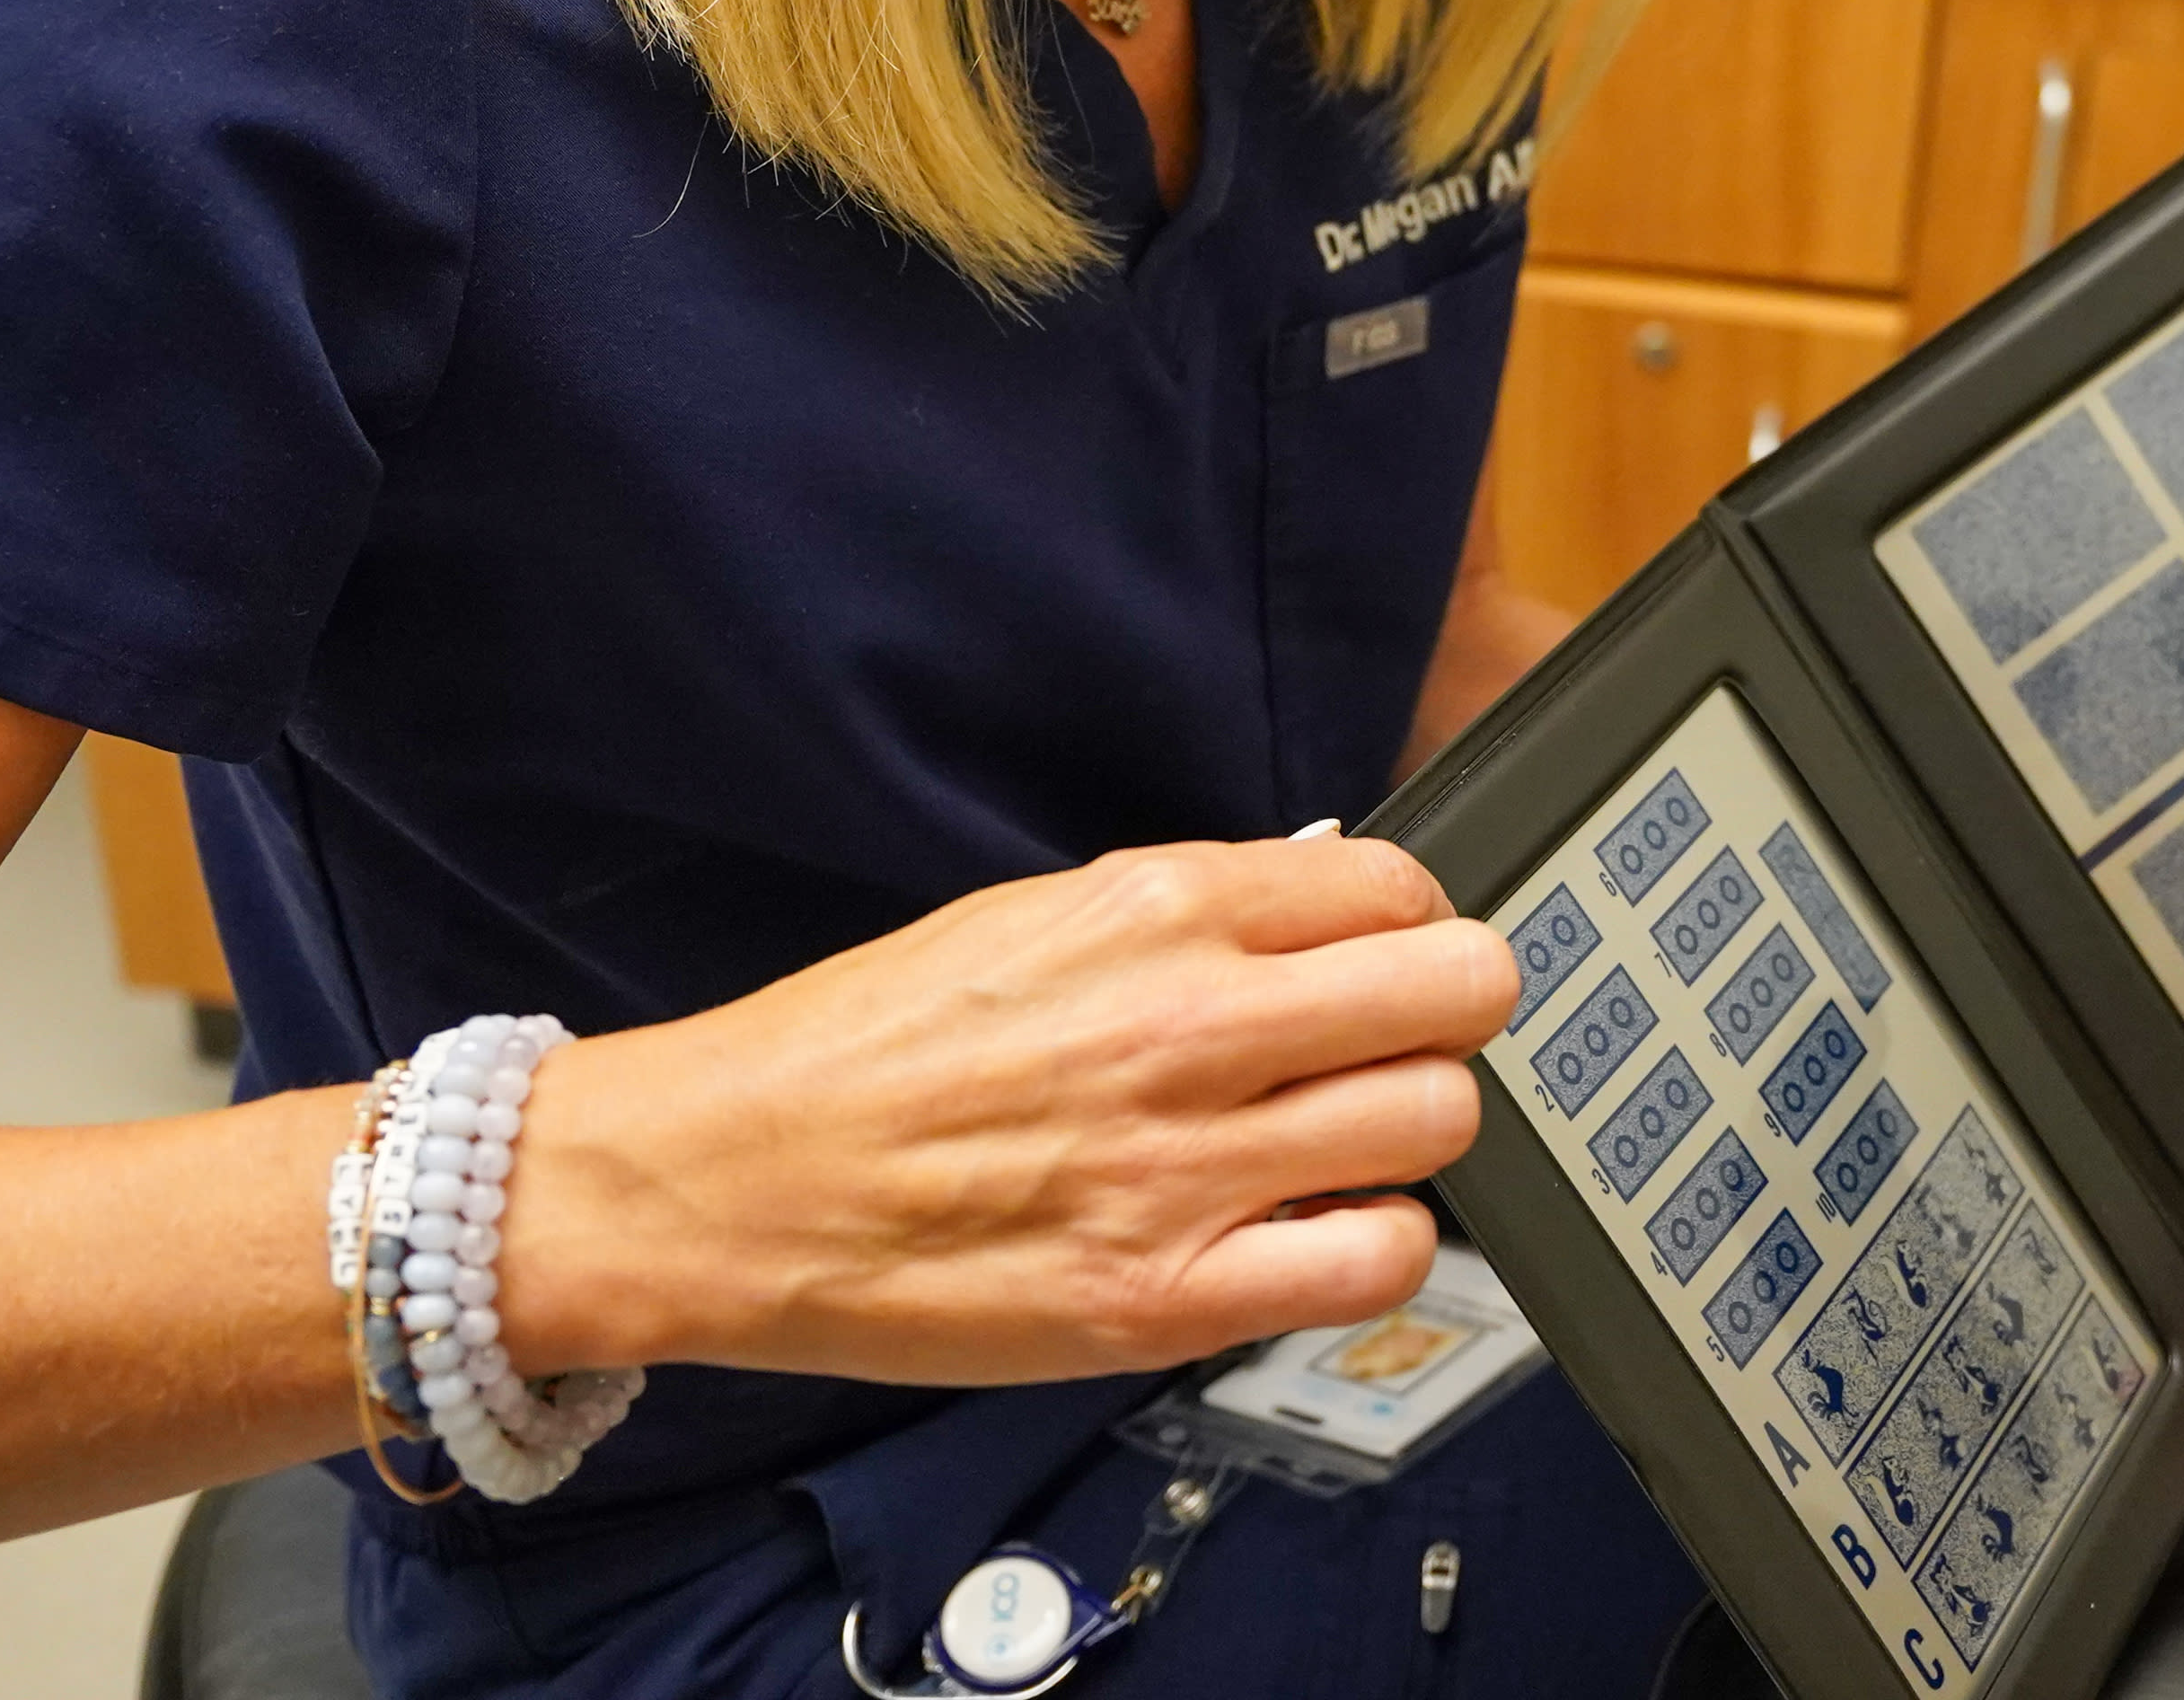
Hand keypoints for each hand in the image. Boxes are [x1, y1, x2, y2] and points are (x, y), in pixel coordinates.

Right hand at [494, 834, 1513, 1385]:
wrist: (723, 1179)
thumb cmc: (863, 1049)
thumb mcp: (1035, 917)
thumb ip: (1188, 919)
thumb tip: (1321, 917)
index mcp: (1158, 910)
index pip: (1398, 886)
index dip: (1410, 928)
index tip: (1385, 962)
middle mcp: (1190, 1024)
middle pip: (1460, 991)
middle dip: (1446, 1015)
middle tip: (1393, 1048)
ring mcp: (1185, 1167)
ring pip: (1439, 1121)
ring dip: (1411, 1134)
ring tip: (1345, 1146)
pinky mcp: (1162, 1298)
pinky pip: (1376, 1264)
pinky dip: (1373, 1249)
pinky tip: (1314, 1233)